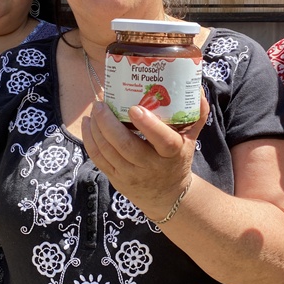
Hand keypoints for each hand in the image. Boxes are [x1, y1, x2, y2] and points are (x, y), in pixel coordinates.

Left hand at [81, 96, 208, 219]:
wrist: (167, 195)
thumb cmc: (178, 159)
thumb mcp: (191, 140)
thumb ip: (196, 115)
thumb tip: (196, 88)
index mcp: (172, 153)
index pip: (162, 140)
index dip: (147, 125)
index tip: (135, 109)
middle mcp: (150, 166)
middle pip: (125, 145)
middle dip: (108, 123)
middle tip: (102, 103)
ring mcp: (131, 174)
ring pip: (108, 151)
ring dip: (96, 128)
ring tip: (95, 109)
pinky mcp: (116, 178)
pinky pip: (98, 159)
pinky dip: (90, 140)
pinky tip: (88, 124)